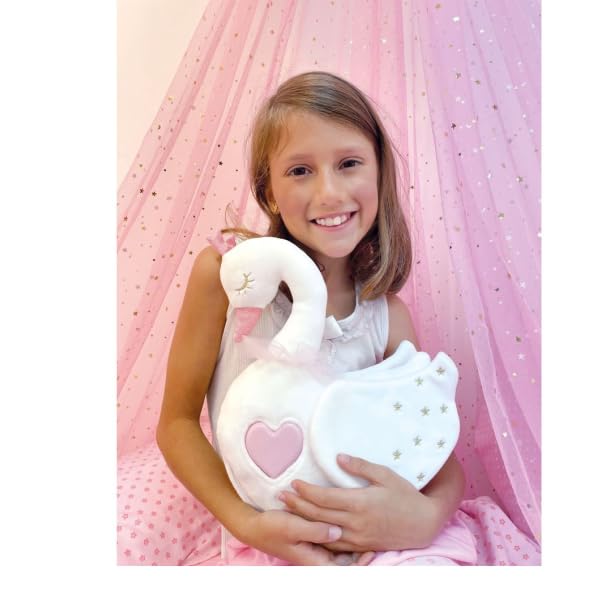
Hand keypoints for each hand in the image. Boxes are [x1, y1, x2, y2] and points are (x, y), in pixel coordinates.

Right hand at [238, 507, 372, 564]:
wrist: (254, 526)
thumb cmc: (272, 528)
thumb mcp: (293, 527)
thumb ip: (316, 530)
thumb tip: (338, 531)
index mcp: (314, 559)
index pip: (343, 569)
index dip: (360, 564)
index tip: (372, 553)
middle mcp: (317, 557)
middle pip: (346, 561)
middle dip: (362, 554)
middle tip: (378, 542)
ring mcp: (316, 549)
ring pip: (341, 551)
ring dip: (354, 545)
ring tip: (371, 534)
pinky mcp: (314, 539)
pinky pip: (334, 542)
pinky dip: (343, 536)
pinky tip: (352, 524)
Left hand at [279, 454, 440, 553]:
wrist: (423, 524)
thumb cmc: (405, 495)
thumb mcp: (385, 474)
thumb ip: (360, 466)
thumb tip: (338, 458)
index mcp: (360, 503)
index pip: (324, 498)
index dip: (306, 491)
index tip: (293, 483)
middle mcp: (355, 523)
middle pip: (318, 515)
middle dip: (297, 505)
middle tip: (280, 496)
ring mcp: (357, 537)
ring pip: (322, 532)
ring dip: (303, 521)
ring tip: (288, 512)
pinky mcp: (360, 546)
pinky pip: (333, 545)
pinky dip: (318, 537)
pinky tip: (308, 530)